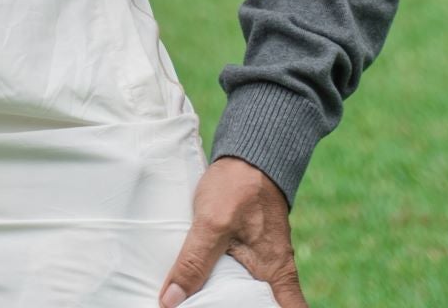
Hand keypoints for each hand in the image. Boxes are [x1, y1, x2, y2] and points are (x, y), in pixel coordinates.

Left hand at [159, 158, 306, 307]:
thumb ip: (194, 263)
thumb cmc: (238, 186)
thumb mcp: (211, 223)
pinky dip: (223, 286)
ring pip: (249, 296)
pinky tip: (200, 287)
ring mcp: (263, 262)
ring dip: (230, 300)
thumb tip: (170, 301)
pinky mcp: (249, 252)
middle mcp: (275, 274)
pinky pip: (239, 279)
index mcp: (277, 274)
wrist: (247, 154)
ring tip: (197, 304)